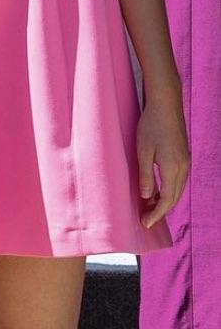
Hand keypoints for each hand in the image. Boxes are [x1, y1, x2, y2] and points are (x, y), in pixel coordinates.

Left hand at [136, 90, 188, 228]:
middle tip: (146, 219)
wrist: (166, 104)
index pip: (167, 200)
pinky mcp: (183, 155)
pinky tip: (158, 190)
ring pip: (178, 189)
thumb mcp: (143, 152)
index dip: (156, 214)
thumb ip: (146, 176)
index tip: (146, 224)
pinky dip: (169, 190)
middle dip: (161, 211)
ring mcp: (185, 161)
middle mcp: (183, 167)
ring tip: (149, 208)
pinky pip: (178, 180)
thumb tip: (147, 197)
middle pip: (174, 197)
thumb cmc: (151, 126)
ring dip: (165, 201)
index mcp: (173, 168)